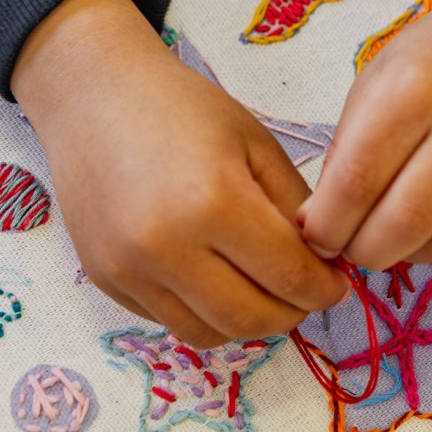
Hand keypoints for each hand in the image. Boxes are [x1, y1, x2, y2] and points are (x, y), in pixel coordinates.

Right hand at [13, 0, 347, 346]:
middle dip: (293, 313)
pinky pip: (170, 321)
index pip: (290, 277)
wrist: (94, 97)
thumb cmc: (182, 108)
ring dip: (248, 322)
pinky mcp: (106, 280)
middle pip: (252, 319)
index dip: (325, 288)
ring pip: (209, 334)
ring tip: (264, 290)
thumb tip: (324, 263)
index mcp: (215, 202)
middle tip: (306, 293)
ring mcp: (129, 269)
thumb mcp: (256, 144)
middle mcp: (167, 246)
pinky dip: (204, 313)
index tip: (337, 283)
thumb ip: (295, 208)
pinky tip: (217, 280)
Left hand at [299, 0, 431, 270]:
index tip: (317, 237)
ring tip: (395, 228)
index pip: (356, 182)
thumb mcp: (378, 84)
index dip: (327, 226)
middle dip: (364, 251)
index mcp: (416, 88)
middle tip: (352, 247)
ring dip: (407, 251)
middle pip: (403, 226)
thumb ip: (346, 155)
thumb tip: (320, 230)